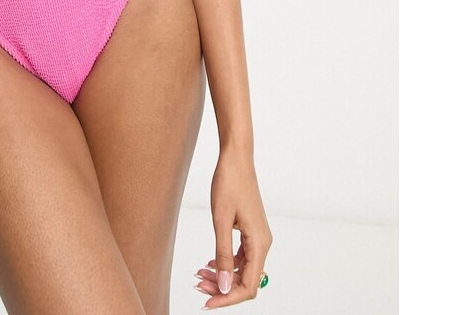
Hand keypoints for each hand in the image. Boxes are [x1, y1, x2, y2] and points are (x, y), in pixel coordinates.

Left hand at [194, 150, 272, 307]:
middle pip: (246, 280)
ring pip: (242, 269)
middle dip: (222, 287)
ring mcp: (258, 237)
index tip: (206, 303)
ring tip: (199, 276)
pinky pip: (241, 256)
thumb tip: (224, 286)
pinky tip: (210, 264)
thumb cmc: (228, 183)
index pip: (248, 286)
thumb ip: (223, 255)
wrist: (236, 158)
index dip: (228, 298)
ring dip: (222, 276)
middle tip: (197, 286)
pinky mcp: (250, 230)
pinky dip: (226, 263)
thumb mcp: (221, 220)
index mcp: (260, 243)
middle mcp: (263, 243)